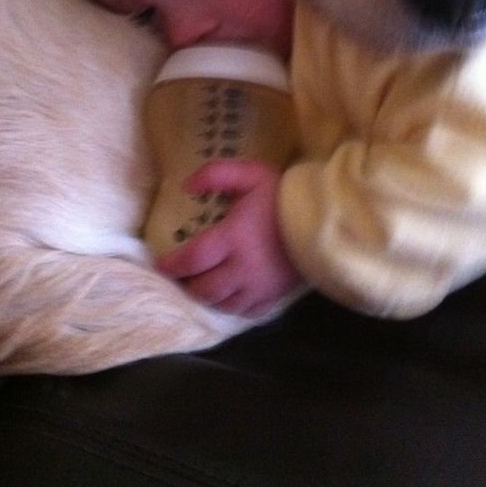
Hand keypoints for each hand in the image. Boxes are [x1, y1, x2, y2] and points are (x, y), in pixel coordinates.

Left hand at [156, 159, 301, 316]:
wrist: (324, 218)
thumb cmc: (283, 195)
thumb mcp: (249, 174)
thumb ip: (216, 174)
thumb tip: (186, 186)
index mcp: (233, 239)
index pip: (193, 260)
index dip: (173, 265)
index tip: (161, 265)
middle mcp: (243, 269)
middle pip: (204, 288)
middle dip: (188, 284)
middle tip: (180, 277)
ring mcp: (259, 287)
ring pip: (223, 304)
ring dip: (208, 297)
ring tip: (201, 286)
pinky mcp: (274, 296)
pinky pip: (246, 311)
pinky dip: (232, 307)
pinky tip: (228, 296)